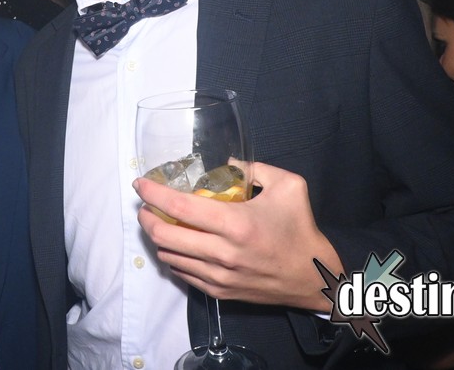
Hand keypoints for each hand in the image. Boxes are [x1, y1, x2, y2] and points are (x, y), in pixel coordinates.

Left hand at [134, 161, 341, 310]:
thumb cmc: (300, 228)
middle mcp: (222, 253)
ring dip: (157, 237)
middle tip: (145, 204)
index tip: (140, 183)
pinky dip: (172, 257)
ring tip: (157, 222)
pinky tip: (174, 244)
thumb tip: (227, 161)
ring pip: (169, 257)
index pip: (180, 208)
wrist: (313, 277)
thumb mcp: (289, 186)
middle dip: (146, 217)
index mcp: (236, 224)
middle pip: (165, 235)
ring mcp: (219, 276)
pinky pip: (182, 274)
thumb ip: (255, 167)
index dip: (154, 194)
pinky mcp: (219, 292)